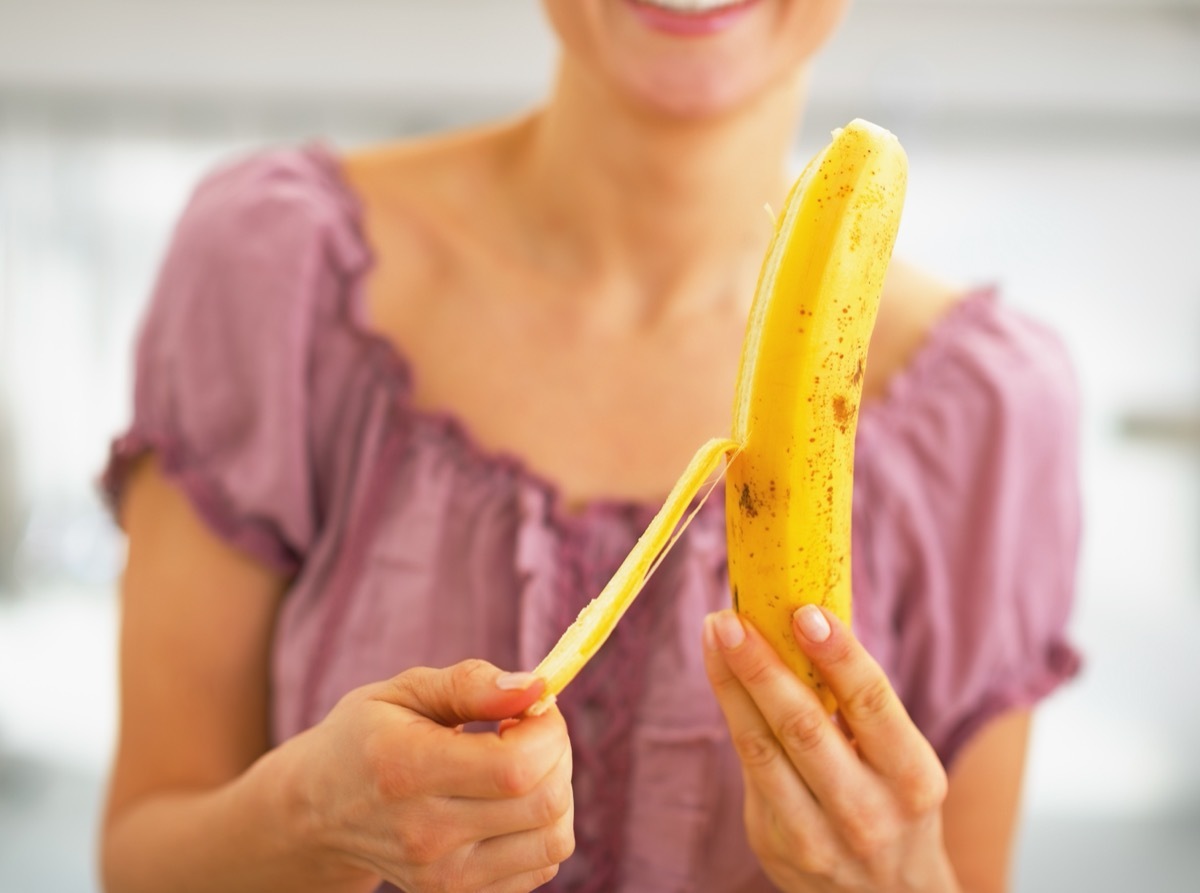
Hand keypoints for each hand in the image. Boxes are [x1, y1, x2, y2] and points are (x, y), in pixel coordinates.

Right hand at [280, 660, 573, 892]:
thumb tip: (535, 687)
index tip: (533, 707)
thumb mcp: (404, 691)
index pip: (515, 767)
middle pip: (544, 803)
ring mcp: (442, 877)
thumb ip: (469, 684)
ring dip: (557, 793)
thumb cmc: (367, 737)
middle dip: (557, 754)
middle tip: (527, 731)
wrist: (318, 813)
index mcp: (406, 770)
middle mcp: (425, 834)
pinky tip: (507, 801)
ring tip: (520, 767)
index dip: (547, 731)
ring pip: (553, 840)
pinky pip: (541, 865)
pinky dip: (542, 827)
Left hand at [702, 607, 957, 892]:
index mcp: (912, 778)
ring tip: (714, 633)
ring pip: (761, 747)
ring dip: (731, 683)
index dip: (838, 655)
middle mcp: (867, 812)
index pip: (872, 704)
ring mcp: (816, 837)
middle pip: (803, 726)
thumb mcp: (901, 763)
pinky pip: (749, 769)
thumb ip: (860, 708)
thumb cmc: (893, 804)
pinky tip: (723, 675)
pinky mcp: (774, 845)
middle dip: (761, 666)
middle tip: (730, 618)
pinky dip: (733, 714)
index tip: (805, 612)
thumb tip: (806, 620)